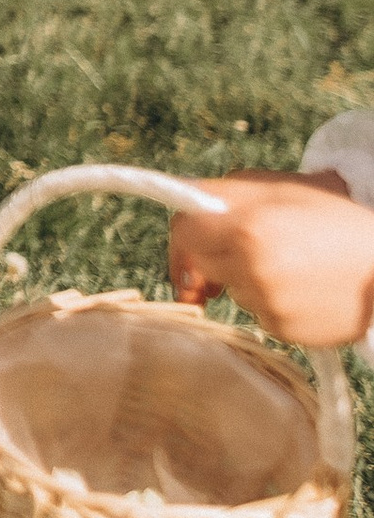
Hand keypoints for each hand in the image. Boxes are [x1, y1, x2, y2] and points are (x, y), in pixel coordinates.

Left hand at [167, 170, 373, 345]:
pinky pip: (259, 315)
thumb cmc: (337, 221)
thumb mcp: (284, 189)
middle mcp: (252, 267)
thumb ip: (230, 193)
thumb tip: (188, 206)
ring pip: (233, 290)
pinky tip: (302, 290)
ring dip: (246, 280)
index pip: (184, 232)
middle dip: (214, 259)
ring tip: (290, 265)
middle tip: (240, 254)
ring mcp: (267, 301)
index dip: (181, 240)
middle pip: (203, 264)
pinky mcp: (282, 328)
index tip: (188, 248)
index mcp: (249, 226)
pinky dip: (272, 304)